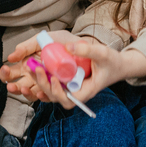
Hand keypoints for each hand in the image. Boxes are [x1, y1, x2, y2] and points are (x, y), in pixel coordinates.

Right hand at [1, 30, 79, 102]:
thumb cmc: (60, 41)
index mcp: (27, 64)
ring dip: (27, 93)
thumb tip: (11, 57)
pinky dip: (44, 96)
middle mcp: (35, 76)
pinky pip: (49, 96)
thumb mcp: (41, 40)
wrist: (80, 44)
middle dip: (13, 87)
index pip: (12, 73)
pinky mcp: (59, 88)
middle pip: (19, 86)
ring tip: (24, 88)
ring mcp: (46, 83)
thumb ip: (26, 47)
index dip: (6, 74)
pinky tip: (41, 92)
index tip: (5, 69)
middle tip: (11, 85)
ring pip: (33, 94)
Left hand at [3, 32, 145, 107]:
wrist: (117, 65)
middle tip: (36, 69)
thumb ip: (87, 50)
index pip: (68, 100)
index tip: (54, 79)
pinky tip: (32, 70)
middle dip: (43, 85)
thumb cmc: (112, 61)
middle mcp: (75, 93)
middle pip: (55, 96)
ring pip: (50, 92)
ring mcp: (70, 88)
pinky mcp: (66, 82)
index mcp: (85, 91)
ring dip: (37, 84)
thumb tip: (67, 47)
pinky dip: (41, 80)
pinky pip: (51, 84)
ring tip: (28, 70)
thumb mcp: (102, 53)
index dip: (57, 93)